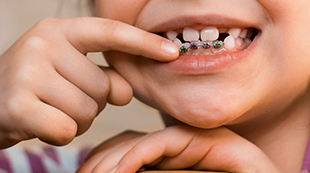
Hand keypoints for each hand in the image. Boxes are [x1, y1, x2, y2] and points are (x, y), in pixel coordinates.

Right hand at [0, 17, 178, 155]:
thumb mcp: (66, 70)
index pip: (110, 32)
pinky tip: (38, 124)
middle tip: (61, 99)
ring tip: (49, 109)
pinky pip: (67, 129)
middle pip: (103, 86)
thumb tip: (127, 92)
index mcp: (59, 28)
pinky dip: (59, 134)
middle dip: (92, 103)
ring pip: (88, 111)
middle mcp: (42, 42)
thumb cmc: (31, 85)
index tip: (174, 53)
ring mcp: (27, 71)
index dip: (144, 43)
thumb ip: (102, 75)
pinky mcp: (16, 103)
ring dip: (76, 121)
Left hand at [78, 125, 280, 172]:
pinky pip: (165, 142)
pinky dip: (139, 155)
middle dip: (99, 161)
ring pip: (141, 141)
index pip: (122, 150)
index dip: (98, 162)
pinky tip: (123, 171)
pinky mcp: (211, 141)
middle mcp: (179, 147)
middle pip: (126, 142)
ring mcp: (195, 141)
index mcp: (168, 161)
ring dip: (114, 161)